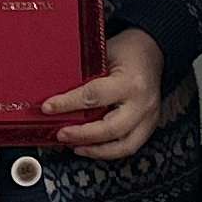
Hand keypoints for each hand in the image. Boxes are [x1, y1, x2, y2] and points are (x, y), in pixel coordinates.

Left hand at [43, 29, 167, 162]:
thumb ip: (84, 74)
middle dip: (82, 135)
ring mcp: (149, 117)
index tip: (48, 107)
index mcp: (131, 82)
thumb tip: (55, 90)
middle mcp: (142, 103)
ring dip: (95, 150)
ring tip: (73, 145)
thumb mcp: (103, 54)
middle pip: (111, 129)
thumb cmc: (127, 50)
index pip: (94, 96)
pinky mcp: (149, 126)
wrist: (153, 51)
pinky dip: (108, 151)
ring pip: (123, 146)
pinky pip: (129, 146)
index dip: (68, 103)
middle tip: (61, 134)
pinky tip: (90, 148)